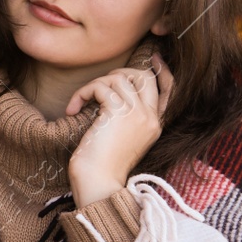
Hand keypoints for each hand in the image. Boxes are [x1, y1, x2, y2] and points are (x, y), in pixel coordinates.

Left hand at [66, 50, 171, 204]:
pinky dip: (83, 92)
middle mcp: (151, 118)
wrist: (97, 183)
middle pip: (144, 76)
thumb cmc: (102, 167)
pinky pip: (101, 86)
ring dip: (95, 85)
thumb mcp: (122, 140)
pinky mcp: (117, 112)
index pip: (169, 89)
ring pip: (119, 78)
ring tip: (82, 102)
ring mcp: (137, 114)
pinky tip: (72, 108)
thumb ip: (127, 119)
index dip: (161, 71)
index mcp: (156, 125)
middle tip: (99, 86)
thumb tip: (113, 95)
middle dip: (120, 73)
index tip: (153, 58)